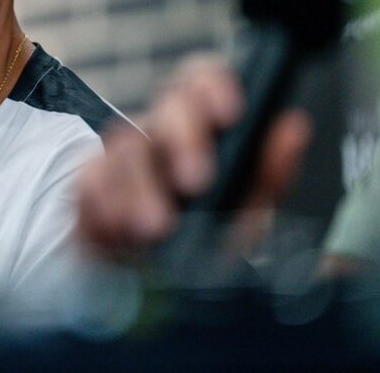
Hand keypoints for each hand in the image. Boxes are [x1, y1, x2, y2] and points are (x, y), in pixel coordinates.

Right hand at [76, 54, 310, 258]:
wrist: (156, 296)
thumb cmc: (203, 245)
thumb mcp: (247, 215)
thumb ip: (269, 174)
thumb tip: (292, 127)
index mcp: (200, 131)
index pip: (200, 82)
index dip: (212, 86)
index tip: (230, 113)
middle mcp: (159, 138)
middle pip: (164, 108)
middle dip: (182, 138)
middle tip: (195, 181)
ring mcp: (122, 162)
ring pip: (124, 145)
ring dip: (141, 185)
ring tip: (155, 226)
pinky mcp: (91, 191)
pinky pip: (88, 181)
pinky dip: (104, 204)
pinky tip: (121, 229)